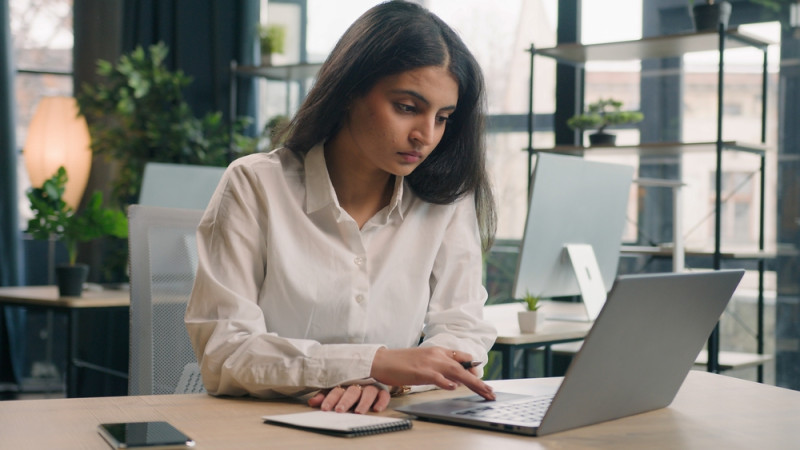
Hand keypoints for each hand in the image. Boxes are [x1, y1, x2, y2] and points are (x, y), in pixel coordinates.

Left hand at [307, 384, 390, 413]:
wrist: (371, 369)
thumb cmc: (348, 384)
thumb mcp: (334, 389)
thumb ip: (324, 395)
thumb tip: (312, 402)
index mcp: (345, 382)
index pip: (336, 390)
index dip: (330, 399)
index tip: (325, 408)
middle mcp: (358, 384)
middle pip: (351, 391)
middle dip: (345, 401)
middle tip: (339, 410)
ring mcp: (371, 386)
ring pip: (368, 393)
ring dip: (363, 402)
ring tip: (358, 412)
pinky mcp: (382, 390)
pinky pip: (384, 395)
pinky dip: (381, 401)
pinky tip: (376, 409)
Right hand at [370, 347, 494, 399]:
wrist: (382, 360)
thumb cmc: (402, 363)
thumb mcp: (424, 362)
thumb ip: (439, 368)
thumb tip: (453, 381)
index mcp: (438, 351)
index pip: (462, 357)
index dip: (473, 368)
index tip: (480, 379)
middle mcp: (437, 355)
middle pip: (463, 367)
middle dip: (479, 380)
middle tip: (490, 392)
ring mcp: (429, 363)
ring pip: (456, 372)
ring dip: (472, 382)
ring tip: (483, 391)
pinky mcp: (420, 372)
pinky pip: (437, 377)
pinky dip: (446, 382)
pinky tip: (454, 388)